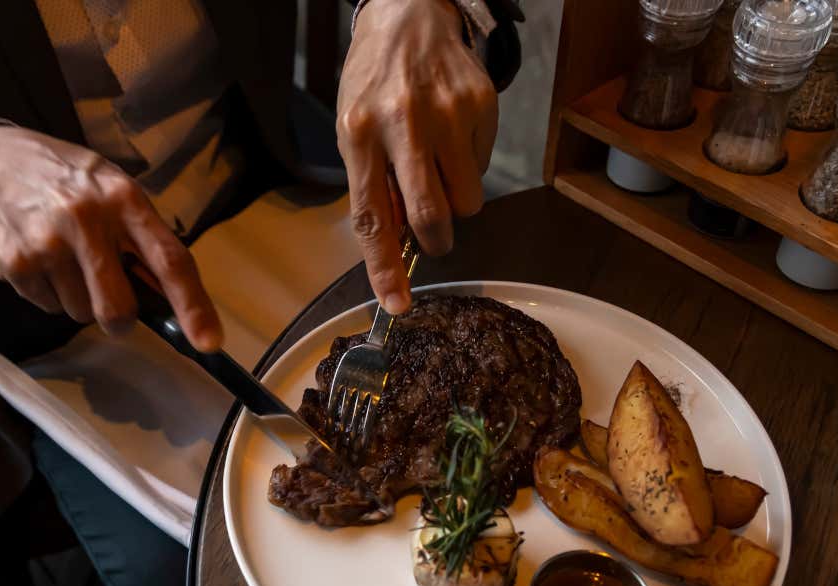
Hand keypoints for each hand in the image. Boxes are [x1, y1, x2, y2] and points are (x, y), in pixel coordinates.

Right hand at [0, 126, 221, 350]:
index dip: (193, 306)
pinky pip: (50, 308)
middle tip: (112, 301)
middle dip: (120, 318)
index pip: (169, 261)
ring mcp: (47, 243)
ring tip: (67, 261)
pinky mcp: (15, 263)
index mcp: (125, 200)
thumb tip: (171, 300)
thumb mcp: (116, 192)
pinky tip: (43, 261)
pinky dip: (52, 295)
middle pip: (119, 307)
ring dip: (81, 301)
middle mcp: (86, 219)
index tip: (209, 342)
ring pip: (82, 313)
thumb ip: (146, 240)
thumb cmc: (71, 182)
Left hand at [337, 0, 497, 313]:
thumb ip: (372, 185)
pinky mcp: (480, 104)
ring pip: (467, 200)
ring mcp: (446, 112)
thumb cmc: (373, 84)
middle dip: (435, 240)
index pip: (371, 218)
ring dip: (456, 202)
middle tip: (433, 236)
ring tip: (439, 167)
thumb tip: (399, 243)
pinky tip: (452, 135)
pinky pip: (483, 167)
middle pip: (431, 214)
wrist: (408, 17)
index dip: (384, 268)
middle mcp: (402, 123)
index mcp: (359, 135)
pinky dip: (469, 166)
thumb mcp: (353, 130)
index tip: (396, 305)